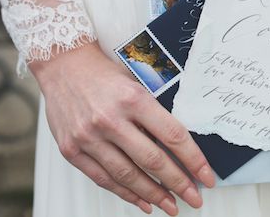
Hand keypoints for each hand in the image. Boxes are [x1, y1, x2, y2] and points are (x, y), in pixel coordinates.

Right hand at [30, 42, 214, 215]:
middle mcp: (110, 119)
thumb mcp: (137, 85)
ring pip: (128, 175)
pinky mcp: (71, 150)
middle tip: (194, 198)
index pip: (172, 135)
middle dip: (178, 183)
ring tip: (171, 205)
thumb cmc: (104, 74)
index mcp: (133, 99)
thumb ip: (155, 115)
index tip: (206, 176)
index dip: (193, 160)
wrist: (63, 66)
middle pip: (153, 160)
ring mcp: (89, 137)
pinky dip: (125, 193)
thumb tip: (181, 148)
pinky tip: (142, 201)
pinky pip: (103, 179)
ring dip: (154, 195)